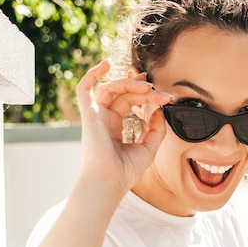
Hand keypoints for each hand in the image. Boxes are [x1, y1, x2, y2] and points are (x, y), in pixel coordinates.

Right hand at [75, 60, 172, 195]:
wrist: (111, 181)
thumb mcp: (149, 148)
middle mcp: (104, 119)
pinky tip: (106, 64)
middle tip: (158, 90)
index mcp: (115, 127)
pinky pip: (85, 89)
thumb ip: (156, 129)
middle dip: (142, 89)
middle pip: (124, 94)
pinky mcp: (89, 115)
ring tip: (146, 86)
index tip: (162, 95)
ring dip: (129, 84)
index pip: (130, 102)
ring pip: (110, 89)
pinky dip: (93, 74)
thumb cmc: (126, 171)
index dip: (145, 95)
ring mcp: (96, 116)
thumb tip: (160, 111)